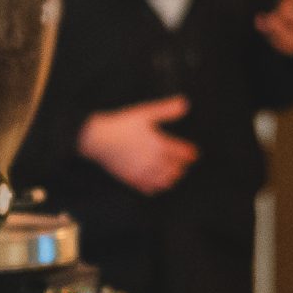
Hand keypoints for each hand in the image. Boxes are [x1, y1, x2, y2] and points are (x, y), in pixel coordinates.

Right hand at [79, 97, 198, 194]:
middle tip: (184, 164)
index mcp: (159, 145)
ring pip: (164, 181)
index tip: (194, 154)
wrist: (98, 139)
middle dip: (181, 167)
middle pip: (175, 169)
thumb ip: (166, 110)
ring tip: (173, 175)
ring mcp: (143, 172)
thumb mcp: (145, 113)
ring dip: (171, 178)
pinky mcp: (132, 179)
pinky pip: (149, 189)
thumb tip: (185, 103)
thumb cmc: (122, 124)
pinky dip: (156, 187)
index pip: (181, 153)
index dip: (190, 154)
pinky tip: (157, 184)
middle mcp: (153, 161)